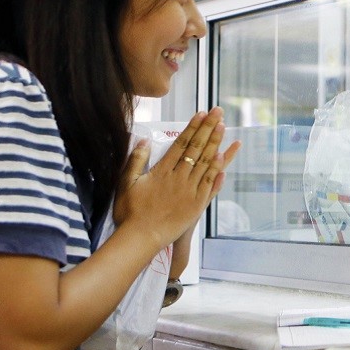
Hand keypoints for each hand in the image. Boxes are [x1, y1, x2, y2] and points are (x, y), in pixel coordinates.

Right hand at [116, 107, 240, 248]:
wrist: (142, 238)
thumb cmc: (130, 212)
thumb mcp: (125, 183)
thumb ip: (135, 160)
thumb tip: (144, 140)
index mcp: (162, 171)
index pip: (181, 143)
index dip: (193, 127)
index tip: (202, 113)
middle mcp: (179, 177)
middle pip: (197, 148)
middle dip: (208, 128)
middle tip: (218, 112)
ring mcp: (190, 190)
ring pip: (206, 163)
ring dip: (216, 143)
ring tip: (224, 128)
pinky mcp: (197, 204)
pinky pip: (210, 183)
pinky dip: (217, 169)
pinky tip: (224, 157)